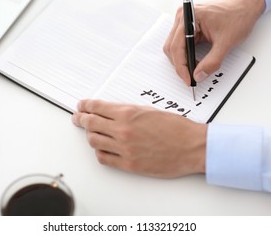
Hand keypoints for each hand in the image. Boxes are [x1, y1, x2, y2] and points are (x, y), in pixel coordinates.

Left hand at [72, 99, 206, 177]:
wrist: (192, 147)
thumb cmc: (177, 128)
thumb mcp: (150, 111)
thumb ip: (128, 112)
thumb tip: (111, 112)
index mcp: (128, 114)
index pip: (97, 107)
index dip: (86, 106)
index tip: (82, 106)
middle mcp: (123, 130)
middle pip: (91, 123)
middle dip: (81, 119)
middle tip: (78, 118)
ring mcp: (124, 149)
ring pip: (94, 141)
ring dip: (90, 135)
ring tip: (90, 132)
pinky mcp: (129, 164)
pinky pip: (104, 158)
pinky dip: (99, 152)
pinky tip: (101, 148)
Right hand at [163, 0, 264, 84]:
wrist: (245, 7)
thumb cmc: (237, 17)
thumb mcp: (226, 42)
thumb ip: (212, 61)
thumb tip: (199, 75)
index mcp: (190, 16)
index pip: (177, 46)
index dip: (181, 66)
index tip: (188, 79)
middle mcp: (183, 17)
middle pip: (172, 47)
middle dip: (180, 65)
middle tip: (190, 78)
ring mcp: (184, 21)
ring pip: (173, 47)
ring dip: (181, 60)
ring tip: (194, 70)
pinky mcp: (187, 26)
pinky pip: (180, 44)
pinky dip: (185, 55)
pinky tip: (195, 61)